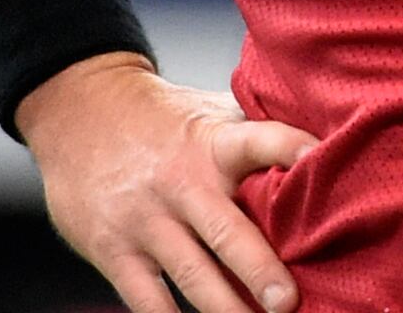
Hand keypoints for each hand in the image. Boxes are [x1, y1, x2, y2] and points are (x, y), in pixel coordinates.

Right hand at [17, 55, 316, 312]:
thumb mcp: (206, 112)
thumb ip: (253, 133)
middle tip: (288, 301)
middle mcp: (180, 182)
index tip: (322, 161)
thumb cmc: (158, 117)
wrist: (77, 109)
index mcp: (210, 143)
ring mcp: (145, 220)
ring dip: (227, 309)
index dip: (292, 149)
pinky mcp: (115, 251)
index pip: (260, 141)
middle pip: (226, 231)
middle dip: (259, 269)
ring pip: (192, 275)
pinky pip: (148, 299)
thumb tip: (325, 146)